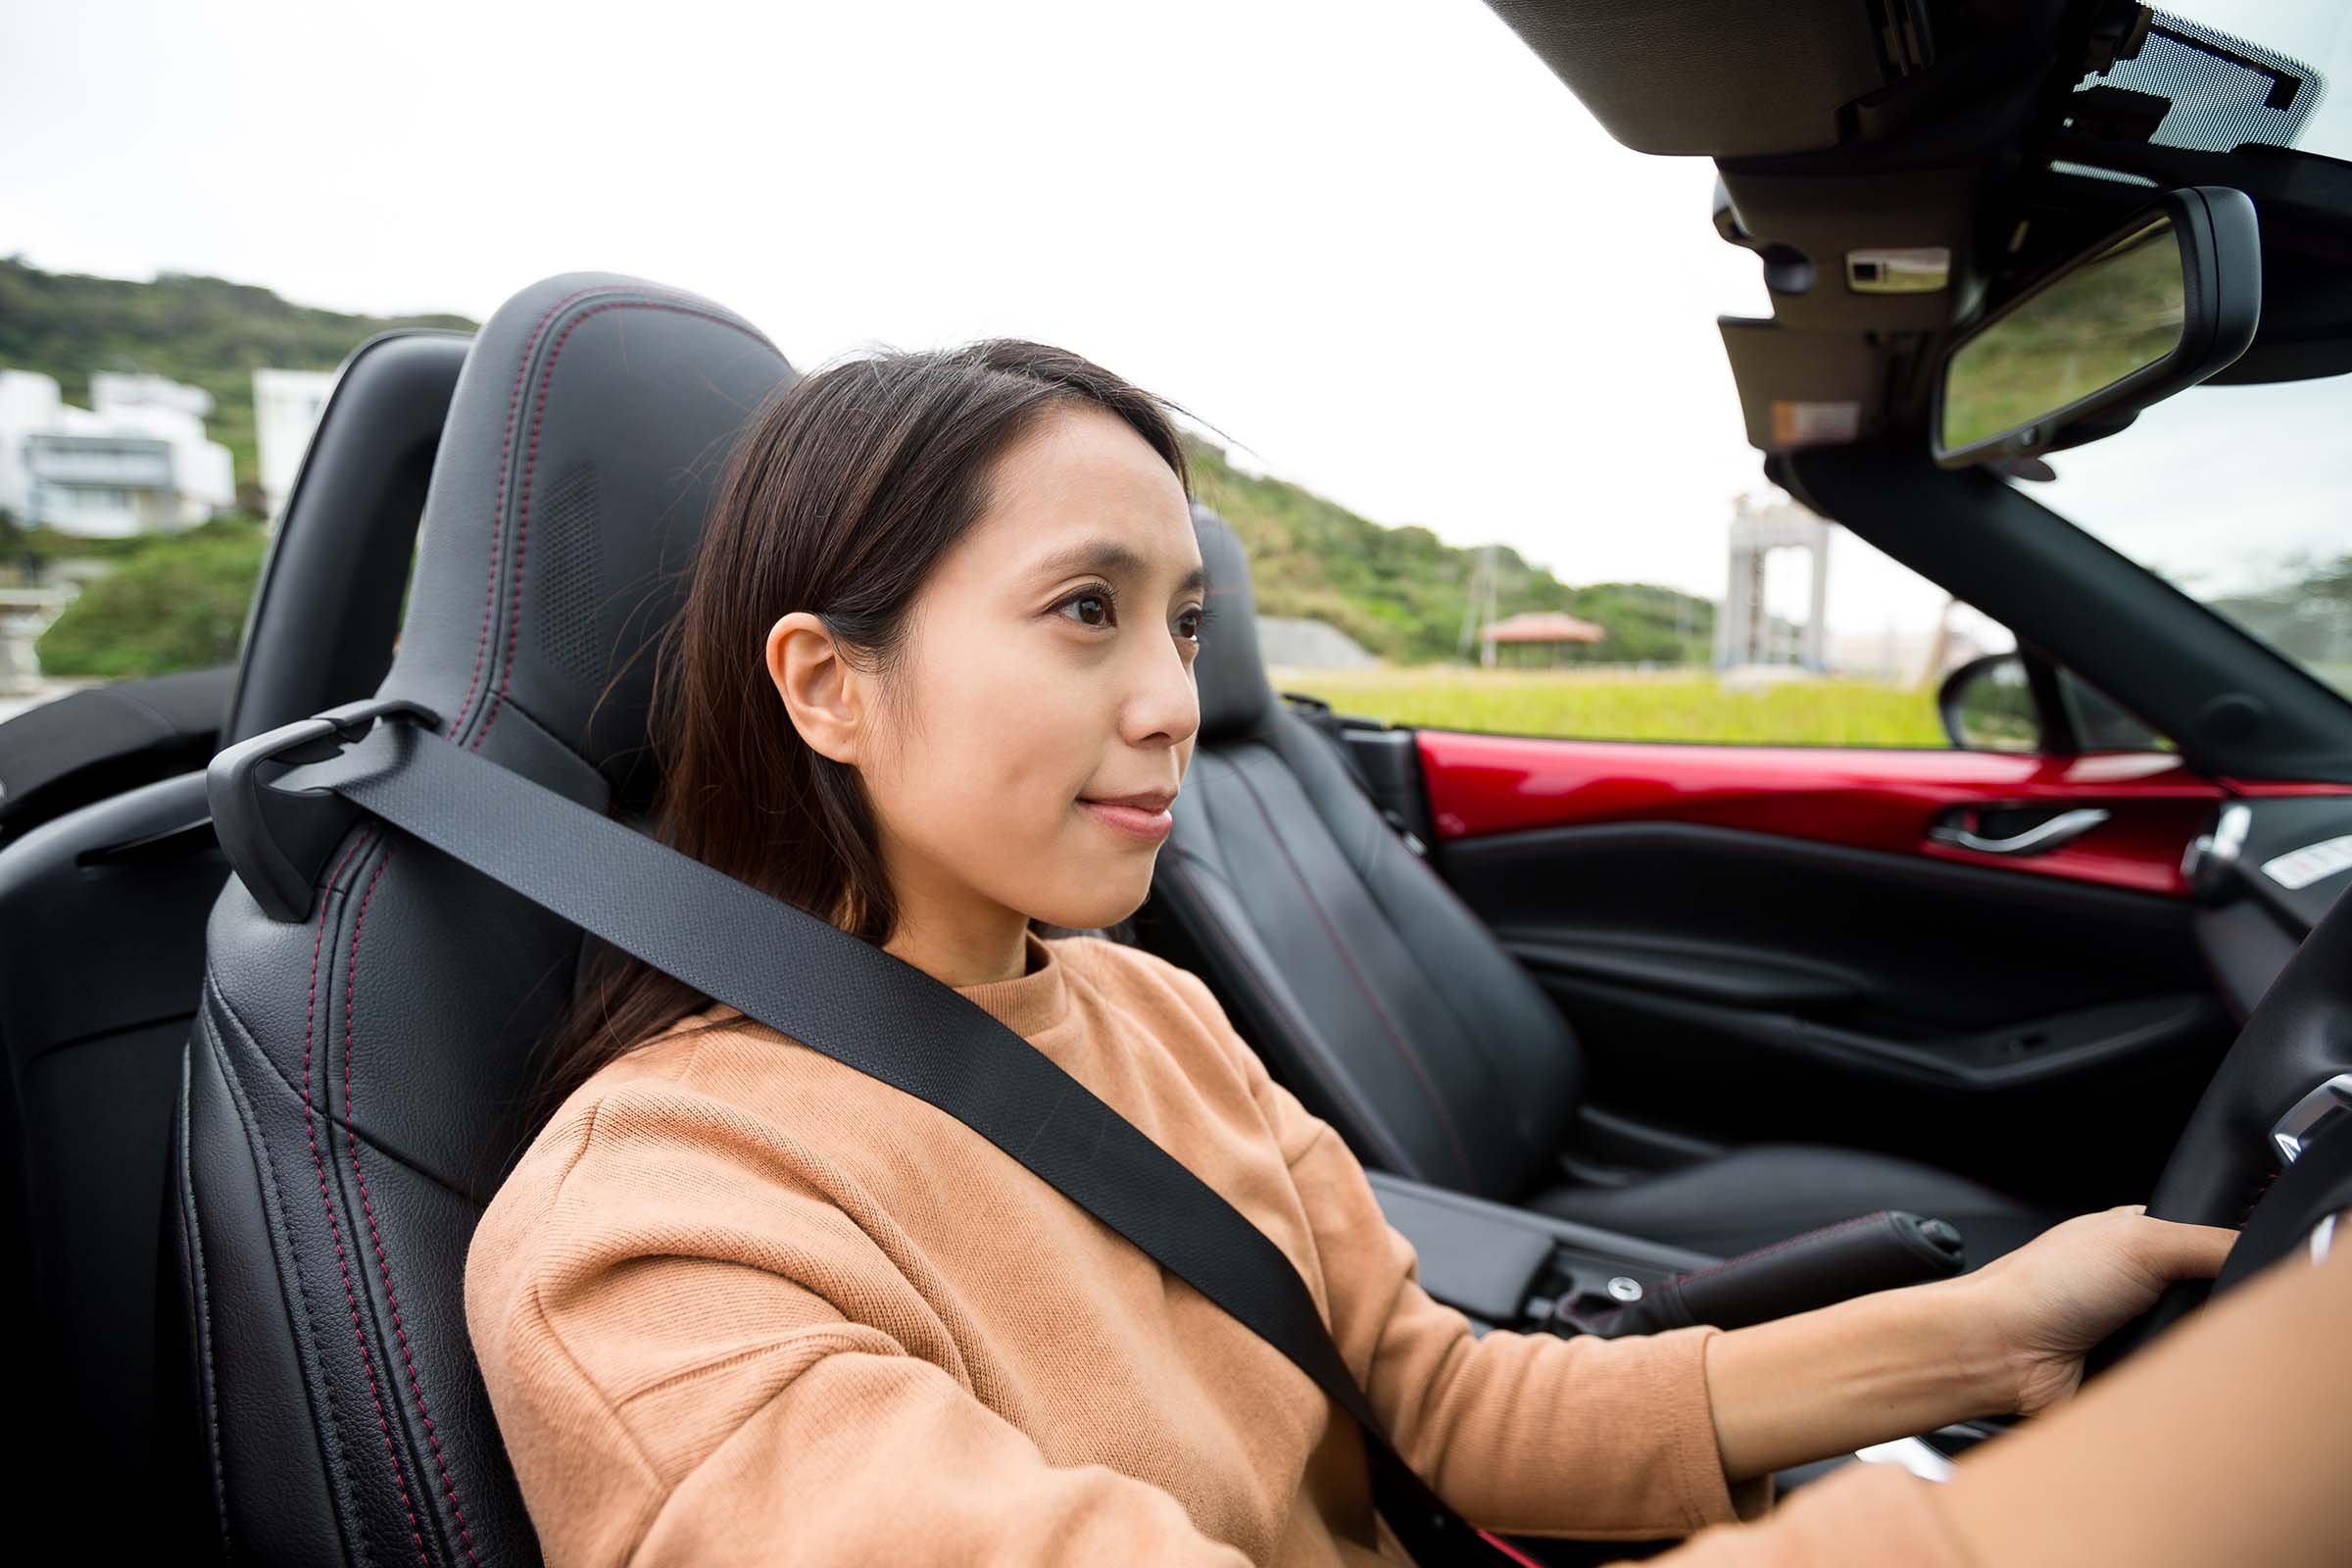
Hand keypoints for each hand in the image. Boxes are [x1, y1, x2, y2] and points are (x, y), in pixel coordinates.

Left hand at [1959, 1205, 2235, 1414]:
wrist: (2002, 1352)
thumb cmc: (2043, 1287)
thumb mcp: (2140, 1241)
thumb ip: (2208, 1241)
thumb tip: (2260, 1251)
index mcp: (2137, 1239)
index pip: (2211, 1244)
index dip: (2229, 1259)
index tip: (2236, 1270)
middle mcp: (2137, 1285)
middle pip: (2212, 1302)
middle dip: (2209, 1311)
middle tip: (2186, 1310)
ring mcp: (2134, 1333)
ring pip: (2200, 1348)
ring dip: (2189, 1351)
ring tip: (2161, 1342)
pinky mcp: (2132, 1379)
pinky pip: (2181, 1387)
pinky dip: (2177, 1384)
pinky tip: (2159, 1374)